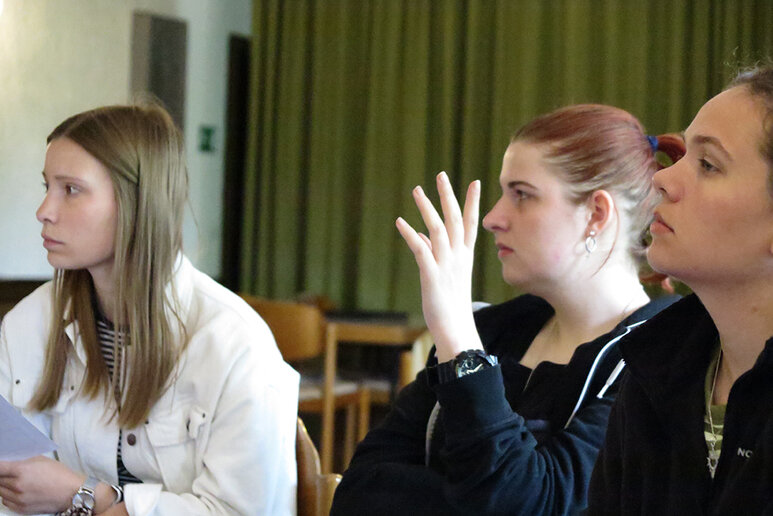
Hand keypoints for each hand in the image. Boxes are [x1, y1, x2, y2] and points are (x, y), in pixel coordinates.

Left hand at [0, 456, 80, 513]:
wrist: (71, 493)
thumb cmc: (60, 475)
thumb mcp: (42, 460)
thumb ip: (24, 460)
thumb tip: (11, 460)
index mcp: (22, 471)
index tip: (0, 464)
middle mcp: (17, 485)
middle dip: (1, 474)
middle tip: (7, 472)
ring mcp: (18, 499)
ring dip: (3, 485)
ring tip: (13, 481)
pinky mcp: (20, 508)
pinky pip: (5, 501)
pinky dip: (7, 495)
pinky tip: (16, 491)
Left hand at [396, 172, 482, 362]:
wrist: (456, 329)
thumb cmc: (451, 304)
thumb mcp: (447, 275)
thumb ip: (436, 253)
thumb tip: (422, 235)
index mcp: (465, 257)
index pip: (471, 224)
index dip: (472, 202)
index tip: (475, 182)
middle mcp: (458, 257)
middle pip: (455, 220)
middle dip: (448, 196)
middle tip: (441, 175)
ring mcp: (446, 265)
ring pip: (438, 229)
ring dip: (427, 208)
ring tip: (417, 190)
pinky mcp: (432, 275)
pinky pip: (421, 249)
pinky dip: (410, 234)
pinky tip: (400, 222)